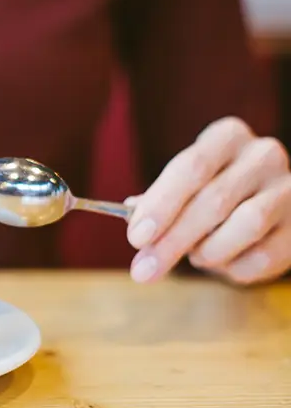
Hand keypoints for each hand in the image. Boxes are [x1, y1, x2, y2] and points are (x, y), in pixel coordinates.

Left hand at [126, 117, 290, 284]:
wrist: (267, 204)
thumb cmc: (211, 190)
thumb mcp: (184, 185)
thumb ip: (158, 200)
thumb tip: (133, 219)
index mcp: (226, 137)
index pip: (191, 167)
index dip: (161, 204)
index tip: (136, 237)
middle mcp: (262, 155)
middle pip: (214, 201)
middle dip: (173, 241)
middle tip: (144, 270)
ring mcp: (289, 188)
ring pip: (247, 225)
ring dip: (208, 251)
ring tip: (195, 257)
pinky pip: (266, 255)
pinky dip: (234, 267)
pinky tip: (223, 264)